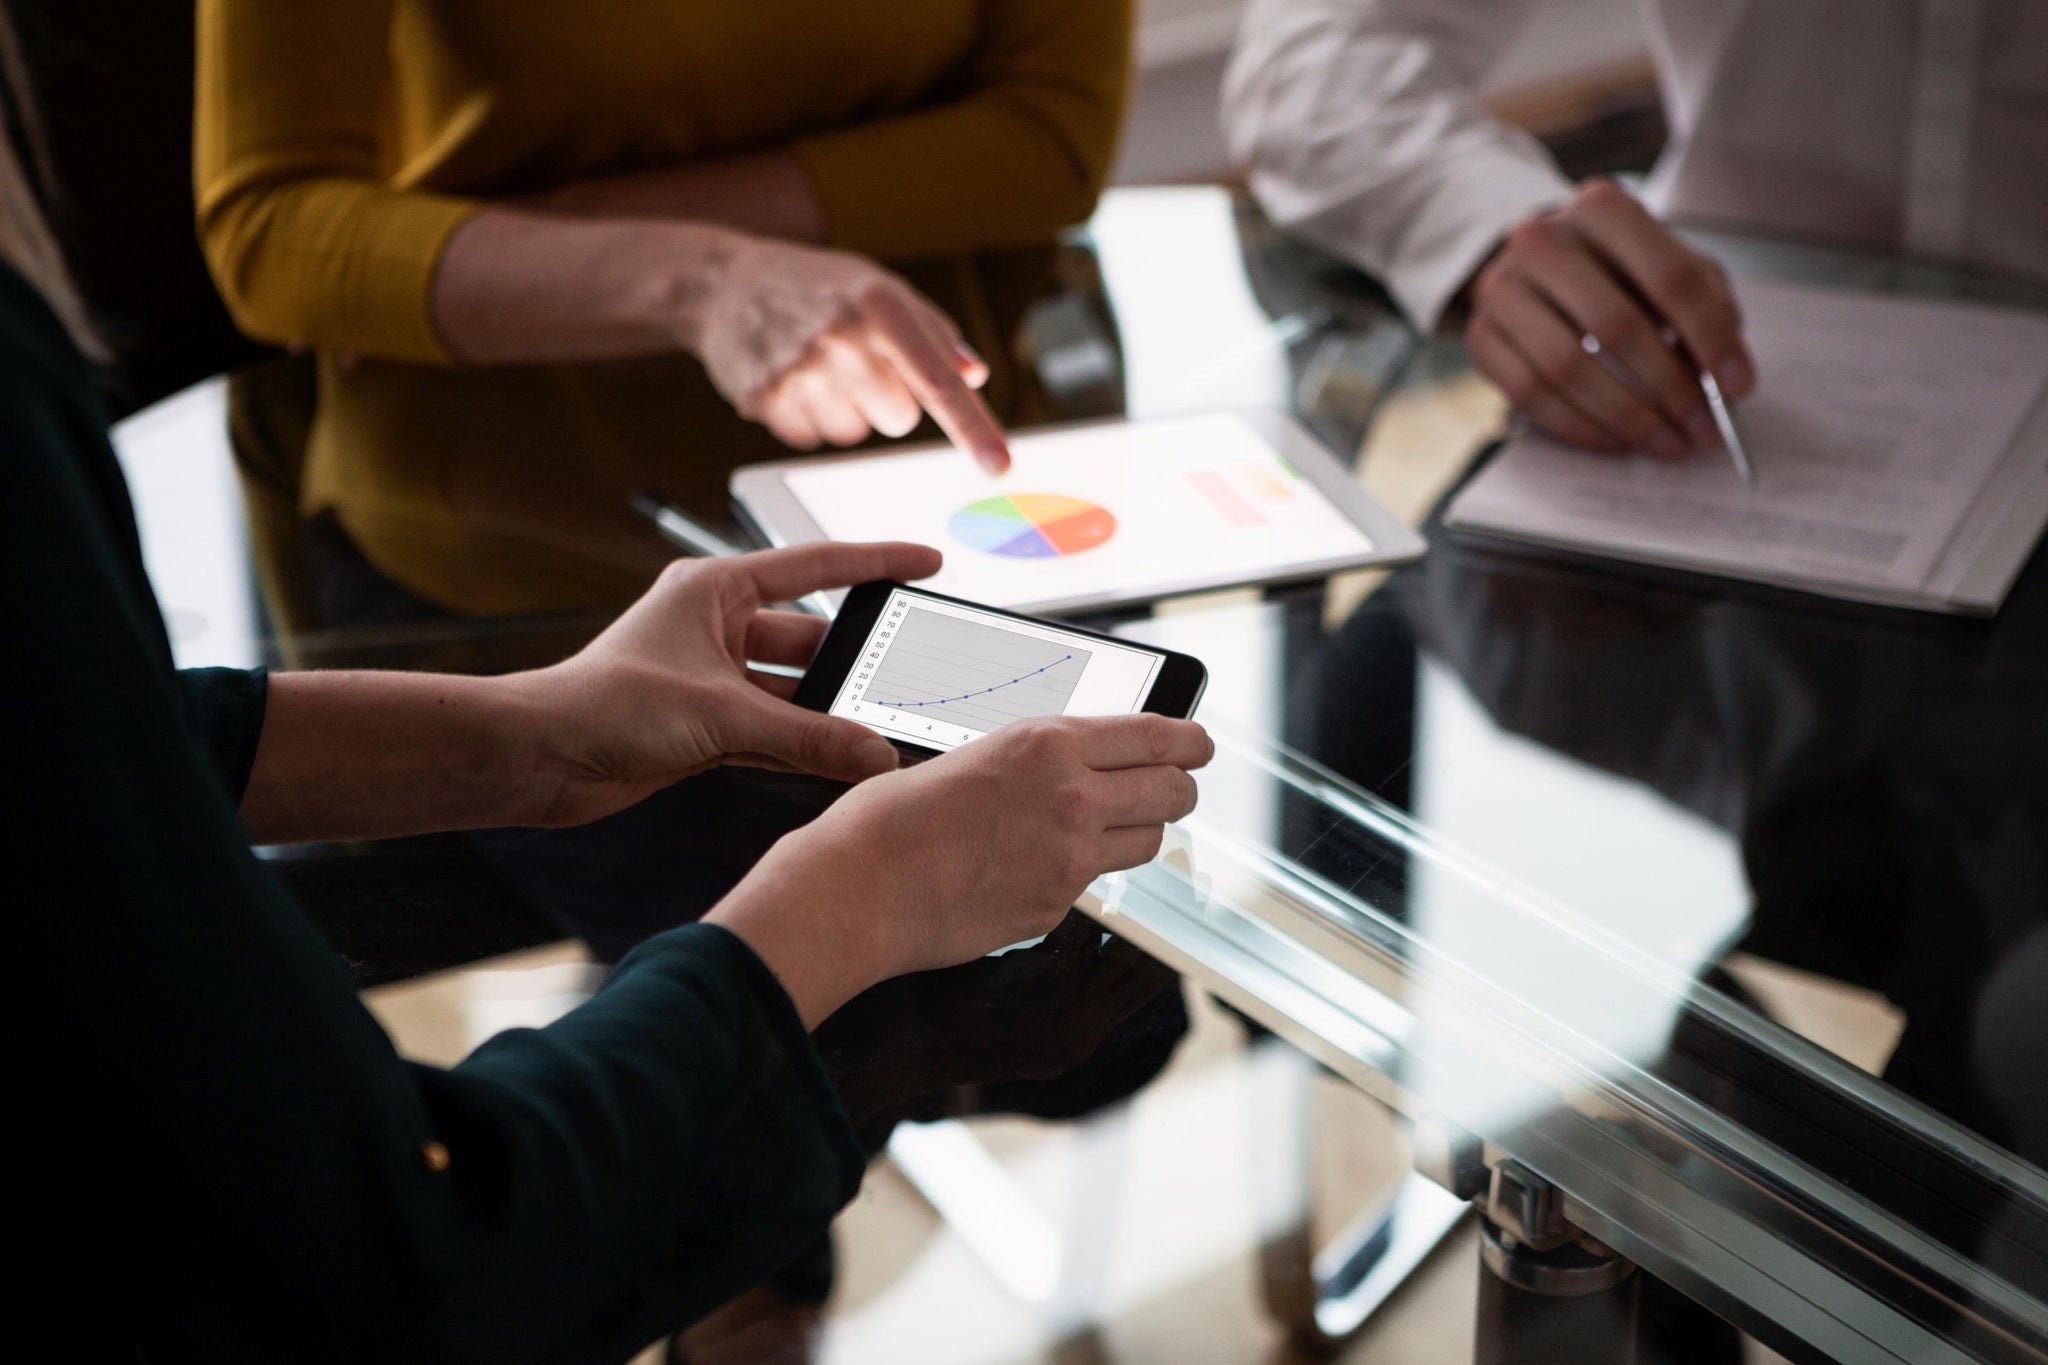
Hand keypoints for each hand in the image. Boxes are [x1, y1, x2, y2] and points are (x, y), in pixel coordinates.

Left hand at [512, 541, 942, 827]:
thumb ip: (806, 737)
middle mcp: (715, 626)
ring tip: (882, 729)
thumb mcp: (720, 716)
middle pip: (809, 638)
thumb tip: (875, 754)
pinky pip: (773, 728)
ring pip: (793, 691)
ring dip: (829, 713)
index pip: (814, 567)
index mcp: (715, 589)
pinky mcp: (703, 724)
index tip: (928, 562)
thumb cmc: (604, 707)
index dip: (876, 563)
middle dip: (855, 660)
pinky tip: (841, 760)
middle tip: (909, 673)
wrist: (537, 757)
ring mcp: (711, 677)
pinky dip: (802, 745)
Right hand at [689, 236, 1011, 472]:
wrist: (723, 285)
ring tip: (819, 365)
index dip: (972, 427)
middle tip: (857, 362)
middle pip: (899, 419)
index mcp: (878, 303)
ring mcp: (799, 369)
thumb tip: (974, 376)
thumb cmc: (816, 286)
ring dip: (848, 409)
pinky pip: (815, 438)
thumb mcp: (878, 285)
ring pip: (856, 432)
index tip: (999, 465)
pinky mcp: (766, 399)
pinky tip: (793, 377)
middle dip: (888, 399)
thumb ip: (932, 330)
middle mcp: (840, 335)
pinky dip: (811, 416)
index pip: (937, 379)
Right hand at [708, 713, 1213, 1025]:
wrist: (857, 888)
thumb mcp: (973, 754)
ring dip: (1135, 833)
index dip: (1189, 741)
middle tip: (1165, 789)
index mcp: (1049, 743)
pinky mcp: (1055, 906)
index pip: (1158, 735)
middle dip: (1175, 789)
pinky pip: (1092, 886)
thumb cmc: (892, 817)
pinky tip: (1034, 868)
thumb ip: (1035, 761)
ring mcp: (1069, 858)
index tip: (1197, 745)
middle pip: (1174, 792)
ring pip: (1148, 843)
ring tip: (1099, 829)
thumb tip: (1073, 766)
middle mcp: (1072, 796)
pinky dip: (1077, 875)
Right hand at [1463, 180, 1755, 457]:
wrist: (1531, 268)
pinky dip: (1582, 428)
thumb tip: (1725, 379)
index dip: (1711, 337)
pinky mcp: (1481, 337)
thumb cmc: (1612, 269)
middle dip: (1669, 388)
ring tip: (1667, 442)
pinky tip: (1618, 440)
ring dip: (1627, 416)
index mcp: (1603, 208)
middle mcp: (1543, 240)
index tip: (1738, 385)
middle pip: (1616, 326)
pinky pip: (1531, 396)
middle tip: (1702, 428)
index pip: (1670, 277)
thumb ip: (1703, 307)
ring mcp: (1503, 289)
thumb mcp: (1666, 264)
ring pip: (1568, 368)